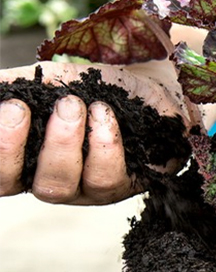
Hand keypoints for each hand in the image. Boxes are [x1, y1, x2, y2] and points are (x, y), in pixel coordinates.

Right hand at [0, 61, 192, 204]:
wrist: (144, 84)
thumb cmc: (89, 89)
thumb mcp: (48, 81)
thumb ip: (16, 86)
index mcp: (26, 163)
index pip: (0, 175)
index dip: (0, 148)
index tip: (9, 106)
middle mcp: (54, 182)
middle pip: (28, 186)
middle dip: (19, 147)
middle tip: (27, 106)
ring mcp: (89, 190)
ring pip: (62, 186)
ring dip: (63, 142)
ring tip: (73, 104)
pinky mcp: (125, 185)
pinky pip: (106, 177)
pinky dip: (102, 142)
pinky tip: (103, 113)